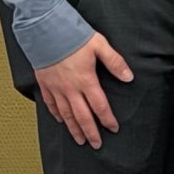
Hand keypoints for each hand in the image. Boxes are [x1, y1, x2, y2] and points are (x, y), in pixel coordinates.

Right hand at [35, 32, 132, 149]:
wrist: (44, 29)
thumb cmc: (72, 36)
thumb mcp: (99, 45)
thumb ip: (115, 62)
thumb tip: (129, 77)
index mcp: (86, 80)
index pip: (99, 106)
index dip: (107, 119)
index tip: (113, 128)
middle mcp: (70, 88)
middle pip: (82, 116)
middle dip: (90, 132)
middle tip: (96, 144)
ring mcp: (55, 88)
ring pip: (66, 114)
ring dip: (73, 129)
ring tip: (79, 140)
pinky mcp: (44, 83)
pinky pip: (50, 104)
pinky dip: (56, 114)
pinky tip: (60, 121)